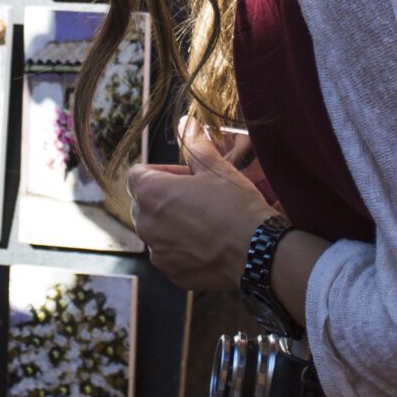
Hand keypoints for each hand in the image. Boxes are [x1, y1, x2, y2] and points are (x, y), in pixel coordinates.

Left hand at [124, 117, 272, 292]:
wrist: (258, 252)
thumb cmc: (236, 205)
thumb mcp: (215, 168)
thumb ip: (194, 144)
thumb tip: (185, 122)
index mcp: (149, 193)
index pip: (138, 174)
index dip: (162, 171)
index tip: (187, 176)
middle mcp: (145, 224)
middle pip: (144, 203)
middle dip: (165, 197)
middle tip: (199, 197)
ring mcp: (157, 252)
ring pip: (157, 230)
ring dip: (173, 223)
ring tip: (207, 221)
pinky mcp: (172, 274)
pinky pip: (170, 255)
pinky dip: (183, 249)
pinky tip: (210, 245)